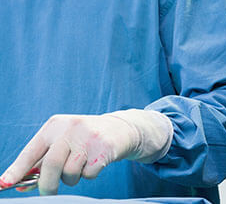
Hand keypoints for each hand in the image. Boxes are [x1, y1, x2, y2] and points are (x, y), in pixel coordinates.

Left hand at [0, 110, 171, 194]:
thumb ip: (42, 162)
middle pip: (51, 165)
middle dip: (47, 185)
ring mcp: (88, 137)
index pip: (30, 152)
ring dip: (72, 179)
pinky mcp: (104, 148)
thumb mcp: (61, 144)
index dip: (16, 170)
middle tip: (48, 194)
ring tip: (79, 168)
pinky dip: (88, 175)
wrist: (120, 129)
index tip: (3, 184)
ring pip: (70, 173)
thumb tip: (21, 185)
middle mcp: (70, 128)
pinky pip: (88, 174)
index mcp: (54, 126)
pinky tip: (95, 163)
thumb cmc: (83, 139)